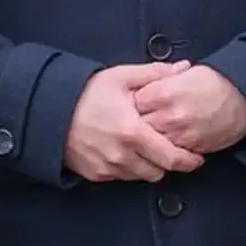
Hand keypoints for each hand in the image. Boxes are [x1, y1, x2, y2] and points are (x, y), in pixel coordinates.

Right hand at [64, 63, 206, 183]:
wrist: (48, 111)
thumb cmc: (85, 93)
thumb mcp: (120, 77)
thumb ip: (155, 74)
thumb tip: (183, 67)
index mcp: (133, 133)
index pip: (171, 158)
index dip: (188, 161)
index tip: (196, 158)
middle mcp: (122, 156)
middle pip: (159, 172)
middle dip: (169, 164)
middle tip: (172, 152)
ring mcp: (107, 168)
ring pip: (140, 177)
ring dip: (148, 167)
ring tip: (147, 150)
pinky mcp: (95, 174)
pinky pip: (120, 177)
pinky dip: (128, 168)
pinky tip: (125, 152)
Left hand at [132, 65, 245, 155]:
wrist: (242, 98)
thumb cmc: (213, 82)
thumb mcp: (182, 73)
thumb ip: (157, 80)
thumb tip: (138, 84)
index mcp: (163, 93)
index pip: (132, 103)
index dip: (130, 103)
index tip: (131, 104)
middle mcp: (168, 116)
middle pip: (137, 126)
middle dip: (135, 124)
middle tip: (134, 123)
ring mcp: (179, 135)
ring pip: (150, 144)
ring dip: (147, 141)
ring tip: (147, 135)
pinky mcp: (190, 149)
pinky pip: (168, 154)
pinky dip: (164, 150)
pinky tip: (163, 144)